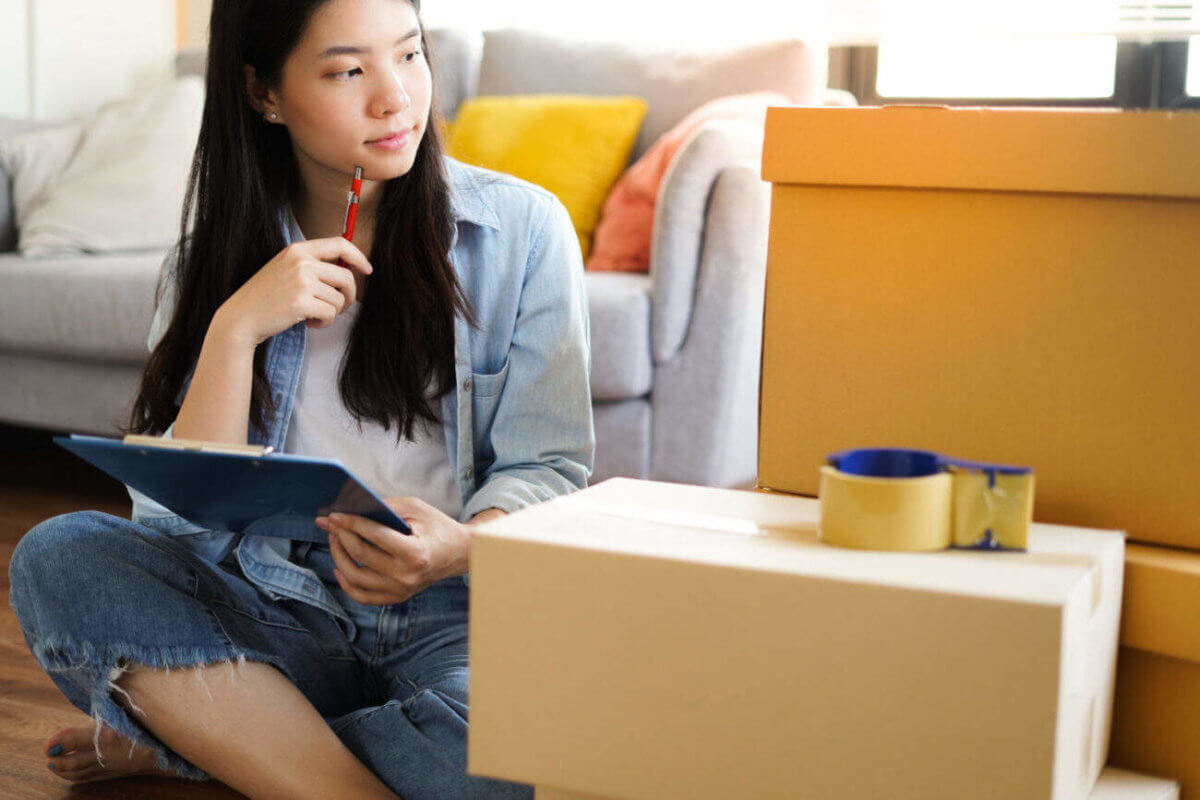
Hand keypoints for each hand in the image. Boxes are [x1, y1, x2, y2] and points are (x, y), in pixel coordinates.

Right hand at [213, 238, 373, 348]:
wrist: (242, 318)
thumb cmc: (265, 297)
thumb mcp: (285, 269)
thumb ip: (312, 265)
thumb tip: (347, 271)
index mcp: (298, 250)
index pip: (339, 244)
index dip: (358, 257)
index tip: (367, 270)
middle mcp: (301, 262)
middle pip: (346, 277)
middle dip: (347, 297)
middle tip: (336, 308)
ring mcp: (301, 281)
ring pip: (339, 299)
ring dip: (332, 313)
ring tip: (314, 316)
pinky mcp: (301, 302)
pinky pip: (330, 314)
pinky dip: (324, 323)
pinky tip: (309, 323)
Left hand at [314, 496, 470, 605]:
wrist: (459, 552)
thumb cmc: (437, 526)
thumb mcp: (416, 508)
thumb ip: (385, 507)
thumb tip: (352, 508)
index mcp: (415, 553)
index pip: (374, 537)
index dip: (350, 523)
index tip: (334, 515)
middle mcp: (406, 576)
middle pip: (361, 556)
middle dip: (340, 536)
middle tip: (330, 523)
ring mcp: (401, 590)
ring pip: (356, 578)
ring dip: (338, 556)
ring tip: (335, 540)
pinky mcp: (397, 597)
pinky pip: (363, 596)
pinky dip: (347, 583)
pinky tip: (340, 567)